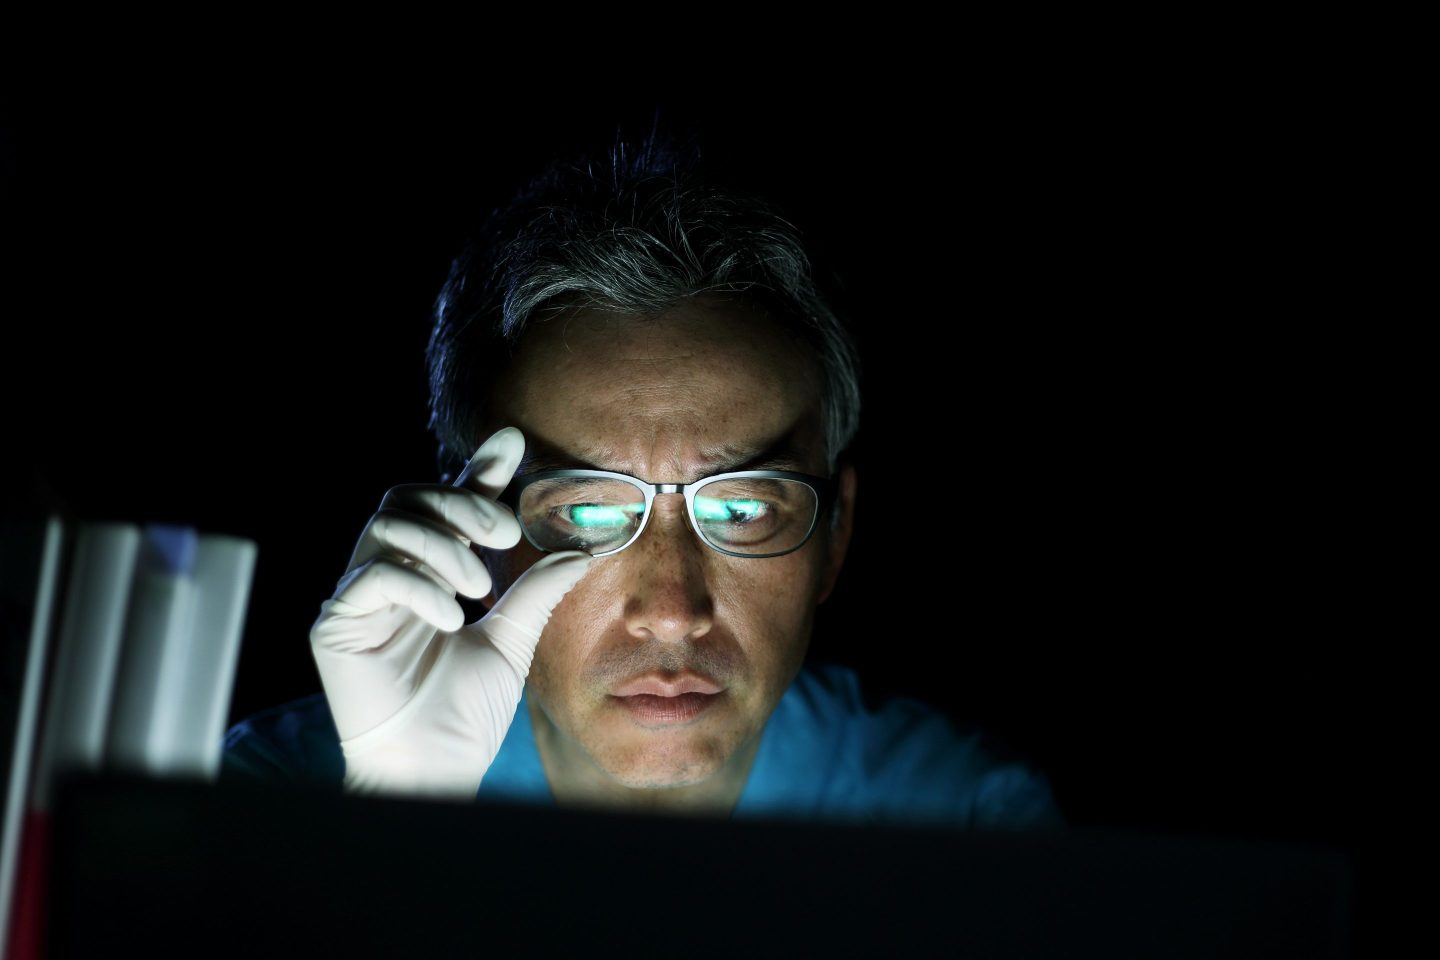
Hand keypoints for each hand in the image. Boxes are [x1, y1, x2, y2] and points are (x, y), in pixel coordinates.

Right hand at [309, 426, 592, 798]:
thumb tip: (581, 551)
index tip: (513, 443)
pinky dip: (418, 585)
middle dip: (461, 502)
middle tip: (502, 533)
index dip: (474, 471)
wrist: (433, 768)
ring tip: (477, 585)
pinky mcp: (334, 624)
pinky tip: (449, 615)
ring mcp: (357, 597)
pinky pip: (373, 576)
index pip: (445, 506)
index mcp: (426, 575)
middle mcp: (386, 576)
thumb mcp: (511, 640)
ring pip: (388, 525)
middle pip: (409, 498)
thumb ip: (535, 592)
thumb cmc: (463, 713)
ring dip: (443, 545)